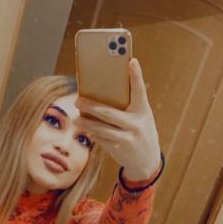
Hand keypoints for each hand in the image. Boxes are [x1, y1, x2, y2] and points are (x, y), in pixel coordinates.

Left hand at [74, 58, 160, 181]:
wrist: (147, 161)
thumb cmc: (140, 132)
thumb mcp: (141, 118)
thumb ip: (128, 107)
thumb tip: (101, 95)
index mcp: (143, 111)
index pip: (139, 90)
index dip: (136, 76)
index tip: (131, 61)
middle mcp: (136, 124)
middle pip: (109, 113)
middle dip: (91, 106)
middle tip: (77, 100)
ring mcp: (127, 138)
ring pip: (101, 128)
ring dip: (86, 123)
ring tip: (75, 119)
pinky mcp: (118, 149)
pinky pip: (101, 139)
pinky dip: (92, 133)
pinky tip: (85, 129)